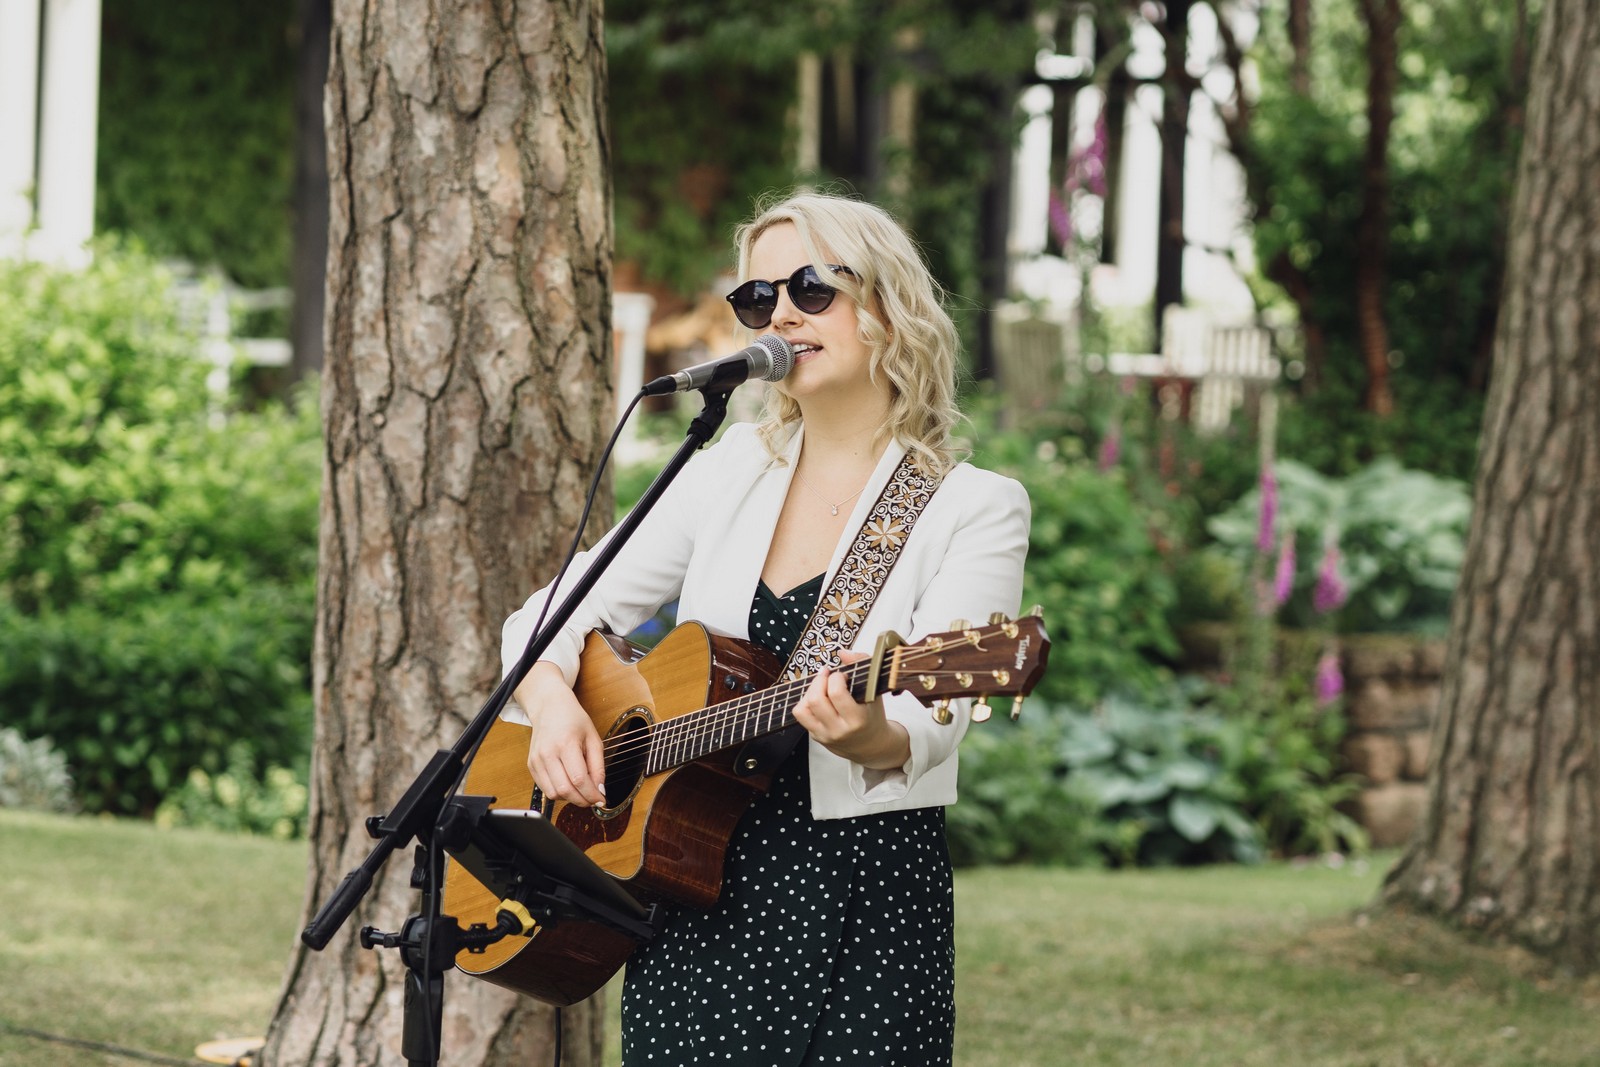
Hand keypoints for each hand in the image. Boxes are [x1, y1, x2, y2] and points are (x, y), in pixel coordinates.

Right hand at [518, 662, 606, 806]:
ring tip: (581, 791)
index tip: (601, 799)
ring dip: (570, 798)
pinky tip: (569, 784)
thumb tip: (600, 790)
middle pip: (565, 790)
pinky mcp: (531, 765)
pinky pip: (545, 789)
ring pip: (553, 793)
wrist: (549, 707)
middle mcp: (548, 753)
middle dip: (582, 800)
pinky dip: (559, 792)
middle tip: (593, 799)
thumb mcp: (593, 738)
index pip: (579, 779)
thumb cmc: (573, 719)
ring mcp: (536, 760)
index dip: (591, 794)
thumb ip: (598, 766)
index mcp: (566, 744)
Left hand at [791, 650, 911, 770]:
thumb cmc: (872, 714)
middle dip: (819, 681)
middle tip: (828, 676)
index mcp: (857, 719)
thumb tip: (842, 652)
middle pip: (817, 700)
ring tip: (821, 687)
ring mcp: (825, 735)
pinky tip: (818, 698)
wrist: (871, 745)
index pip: (837, 694)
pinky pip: (801, 715)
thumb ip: (862, 665)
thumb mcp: (874, 690)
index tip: (842, 675)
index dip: (835, 677)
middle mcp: (839, 730)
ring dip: (810, 691)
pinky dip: (806, 702)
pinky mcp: (816, 737)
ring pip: (803, 708)